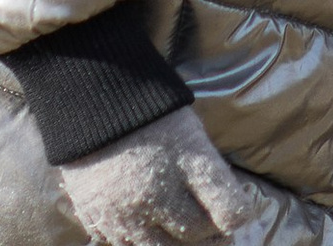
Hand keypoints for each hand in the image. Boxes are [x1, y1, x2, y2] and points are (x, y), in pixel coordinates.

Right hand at [57, 105, 270, 244]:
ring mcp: (126, 212)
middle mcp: (158, 194)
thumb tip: (227, 212)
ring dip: (176, 243)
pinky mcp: (99, 221)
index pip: (229, 211)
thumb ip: (209, 173)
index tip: (237, 214)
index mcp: (189, 163)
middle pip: (195, 236)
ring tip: (183, 232)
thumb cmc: (152, 113)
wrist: (94, 101)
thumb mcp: (191, 132)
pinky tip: (150, 226)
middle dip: (210, 235)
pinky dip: (144, 240)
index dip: (237, 216)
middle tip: (214, 230)